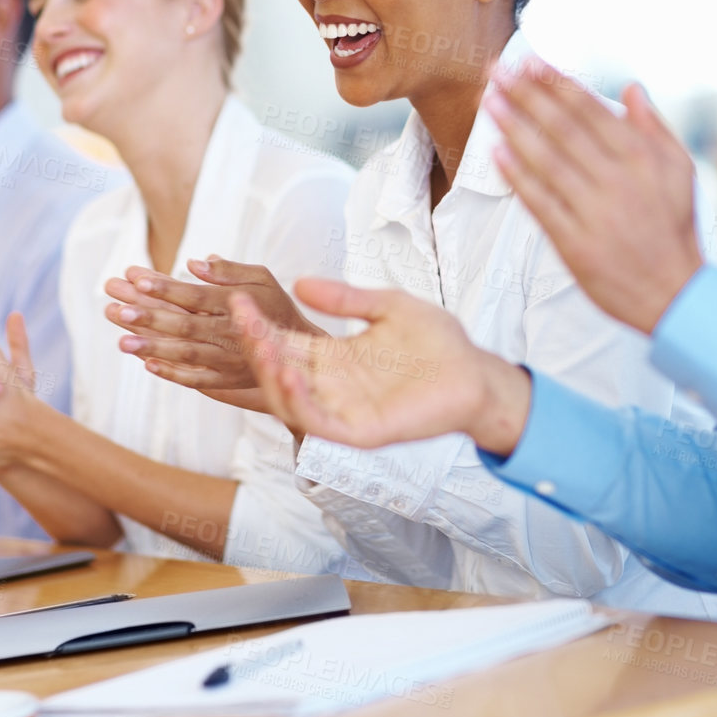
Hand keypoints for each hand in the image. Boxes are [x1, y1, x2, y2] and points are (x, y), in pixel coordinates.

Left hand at [104, 258, 318, 409]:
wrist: (300, 352)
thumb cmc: (276, 308)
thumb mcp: (261, 279)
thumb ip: (229, 271)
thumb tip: (195, 262)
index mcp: (237, 305)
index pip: (194, 295)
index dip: (165, 287)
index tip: (136, 278)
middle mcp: (230, 334)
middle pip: (183, 325)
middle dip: (147, 317)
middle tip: (115, 308)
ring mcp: (228, 360)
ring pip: (185, 354)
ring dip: (152, 347)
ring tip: (121, 341)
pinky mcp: (227, 380)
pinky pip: (197, 380)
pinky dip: (173, 374)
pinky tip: (147, 365)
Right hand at [240, 279, 534, 455]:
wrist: (476, 374)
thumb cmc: (438, 343)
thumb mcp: (389, 306)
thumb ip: (348, 299)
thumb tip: (302, 284)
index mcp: (333, 357)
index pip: (284, 342)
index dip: (259, 324)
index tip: (240, 300)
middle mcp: (330, 385)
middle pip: (278, 368)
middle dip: (256, 345)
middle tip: (243, 317)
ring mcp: (342, 410)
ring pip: (289, 399)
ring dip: (270, 374)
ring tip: (263, 345)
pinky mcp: (359, 432)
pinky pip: (319, 422)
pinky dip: (299, 402)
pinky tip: (290, 376)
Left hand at [487, 61, 702, 332]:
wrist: (673, 293)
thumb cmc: (674, 227)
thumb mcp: (679, 170)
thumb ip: (654, 126)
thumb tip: (631, 87)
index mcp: (641, 158)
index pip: (590, 110)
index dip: (556, 83)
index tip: (528, 62)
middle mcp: (616, 180)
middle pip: (562, 129)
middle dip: (526, 96)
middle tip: (496, 72)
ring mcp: (593, 212)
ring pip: (546, 161)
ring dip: (514, 128)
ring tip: (489, 103)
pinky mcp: (574, 243)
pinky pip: (540, 204)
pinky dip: (518, 178)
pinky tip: (497, 154)